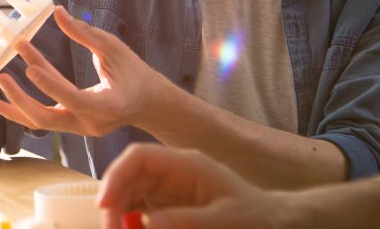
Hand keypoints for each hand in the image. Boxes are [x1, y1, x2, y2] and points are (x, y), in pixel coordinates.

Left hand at [0, 6, 172, 136]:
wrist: (148, 103)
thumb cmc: (134, 72)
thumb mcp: (114, 48)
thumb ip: (84, 33)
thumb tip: (57, 11)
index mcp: (109, 106)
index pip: (74, 98)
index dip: (51, 85)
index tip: (30, 68)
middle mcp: (91, 124)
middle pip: (49, 118)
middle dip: (22, 99)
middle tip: (3, 76)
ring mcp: (80, 128)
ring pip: (42, 122)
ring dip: (17, 105)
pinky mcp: (71, 125)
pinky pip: (43, 119)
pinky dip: (21, 110)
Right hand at [98, 144, 286, 228]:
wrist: (275, 222)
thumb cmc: (256, 217)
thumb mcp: (225, 219)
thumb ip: (187, 221)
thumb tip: (148, 225)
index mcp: (186, 164)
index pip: (140, 157)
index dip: (116, 175)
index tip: (104, 204)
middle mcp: (172, 172)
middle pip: (129, 177)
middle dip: (113, 202)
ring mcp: (169, 189)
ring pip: (130, 195)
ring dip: (119, 214)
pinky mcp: (169, 207)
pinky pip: (140, 211)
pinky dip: (130, 222)